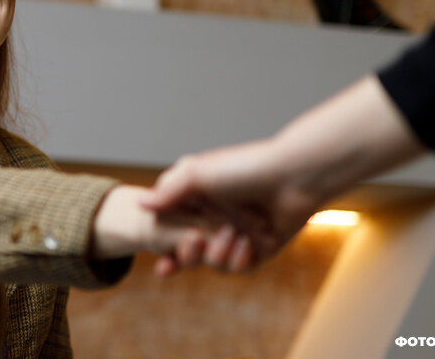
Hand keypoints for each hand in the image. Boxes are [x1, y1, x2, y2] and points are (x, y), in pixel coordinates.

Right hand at [141, 141, 321, 273]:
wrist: (293, 177)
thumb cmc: (244, 168)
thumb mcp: (197, 173)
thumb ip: (168, 191)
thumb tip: (142, 205)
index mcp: (200, 201)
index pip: (174, 229)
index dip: (164, 248)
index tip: (160, 264)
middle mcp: (217, 218)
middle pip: (191, 252)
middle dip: (186, 257)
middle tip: (193, 246)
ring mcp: (238, 234)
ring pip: (213, 262)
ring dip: (219, 252)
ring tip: (234, 232)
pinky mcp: (260, 248)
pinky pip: (239, 267)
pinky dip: (240, 258)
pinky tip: (248, 243)